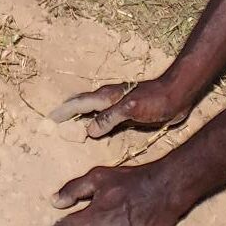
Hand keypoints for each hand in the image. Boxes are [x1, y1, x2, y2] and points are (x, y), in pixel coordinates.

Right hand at [51, 75, 191, 139]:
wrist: (176, 95)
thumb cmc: (154, 101)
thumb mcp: (130, 109)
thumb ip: (109, 118)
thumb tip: (88, 130)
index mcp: (107, 96)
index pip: (80, 103)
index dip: (65, 111)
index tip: (50, 118)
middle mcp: (109, 99)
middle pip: (83, 104)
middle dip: (68, 111)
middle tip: (54, 120)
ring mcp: (118, 105)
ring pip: (92, 109)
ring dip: (80, 115)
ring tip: (70, 124)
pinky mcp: (128, 112)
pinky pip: (105, 117)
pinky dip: (94, 121)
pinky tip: (96, 129)